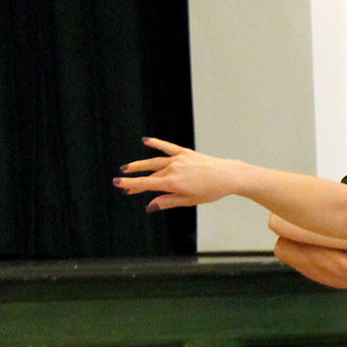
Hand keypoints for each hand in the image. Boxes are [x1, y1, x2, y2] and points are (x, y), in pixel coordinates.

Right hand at [114, 137, 242, 209]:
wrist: (228, 176)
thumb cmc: (211, 191)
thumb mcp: (189, 200)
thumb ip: (168, 202)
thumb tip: (150, 206)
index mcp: (173, 183)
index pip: (147, 184)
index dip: (131, 184)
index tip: (118, 184)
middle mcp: (173, 169)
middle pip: (150, 175)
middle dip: (137, 180)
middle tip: (124, 185)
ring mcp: (178, 159)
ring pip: (155, 162)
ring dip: (141, 165)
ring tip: (128, 167)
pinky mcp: (185, 152)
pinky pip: (167, 147)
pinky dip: (156, 143)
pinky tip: (146, 141)